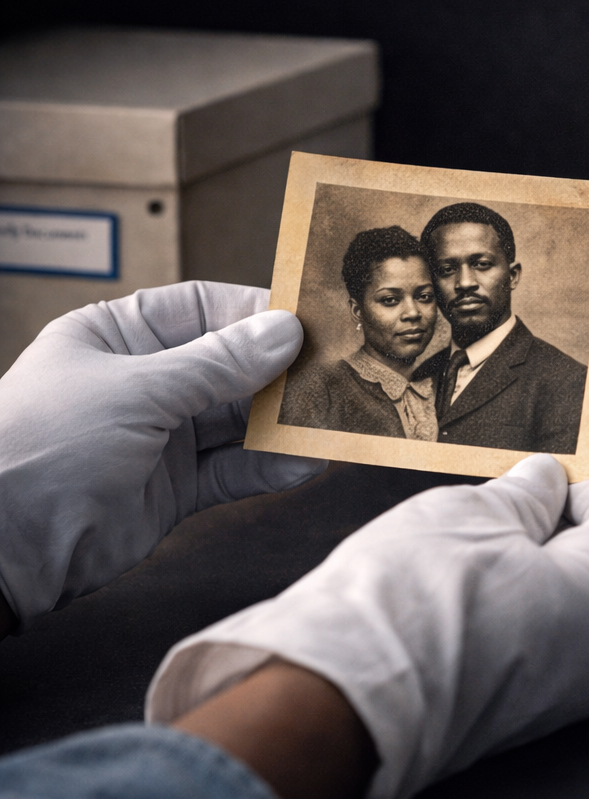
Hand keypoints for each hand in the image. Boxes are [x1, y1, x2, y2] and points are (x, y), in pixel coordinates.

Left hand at [0, 282, 325, 629]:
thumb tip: (285, 331)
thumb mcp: (136, 391)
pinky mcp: (174, 489)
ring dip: (284, 424)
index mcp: (116, 336)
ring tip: (331, 421)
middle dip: (282, 373)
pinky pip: (234, 470)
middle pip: (230, 365)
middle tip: (336, 374)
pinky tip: (304, 463)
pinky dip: (270, 467)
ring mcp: (160, 437)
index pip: (202, 309)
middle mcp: (142, 382)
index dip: (257, 313)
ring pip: (239, 420)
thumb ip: (217, 364)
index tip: (312, 322)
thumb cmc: (41, 449)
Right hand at [146, 454, 588, 798]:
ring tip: (477, 542)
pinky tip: (465, 592)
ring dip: (537, 569)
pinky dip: (517, 613)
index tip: (557, 466)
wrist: (338, 702)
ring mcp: (567, 699)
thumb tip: (542, 483)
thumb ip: (524, 493)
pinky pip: (540, 649)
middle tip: (513, 497)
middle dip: (565, 526)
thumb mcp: (472, 513)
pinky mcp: (521, 720)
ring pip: (574, 611)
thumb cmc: (407, 611)